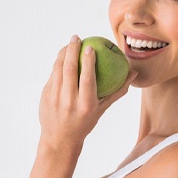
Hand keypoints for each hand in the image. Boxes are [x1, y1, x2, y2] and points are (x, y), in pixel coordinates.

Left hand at [38, 35, 136, 150]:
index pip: (87, 78)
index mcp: (85, 105)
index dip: (88, 61)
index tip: (90, 46)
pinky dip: (57, 64)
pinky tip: (62, 58)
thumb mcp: (102, 110)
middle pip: (69, 69)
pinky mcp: (44, 96)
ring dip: (62, 53)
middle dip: (72, 49)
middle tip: (76, 37)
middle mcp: (68, 101)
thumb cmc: (84, 123)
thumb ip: (117, 91)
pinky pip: (51, 75)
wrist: (59, 139)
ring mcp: (54, 98)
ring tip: (69, 44)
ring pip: (57, 69)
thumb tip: (133, 73)